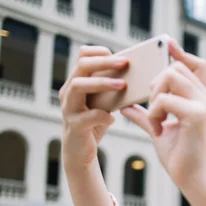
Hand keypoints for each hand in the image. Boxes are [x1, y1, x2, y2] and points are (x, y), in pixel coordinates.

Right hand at [59, 46, 128, 169]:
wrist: (81, 153)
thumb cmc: (95, 123)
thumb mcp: (105, 103)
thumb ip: (113, 89)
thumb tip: (137, 75)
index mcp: (77, 83)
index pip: (82, 57)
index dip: (99, 52)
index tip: (120, 55)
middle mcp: (69, 92)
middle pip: (81, 66)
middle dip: (105, 62)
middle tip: (125, 63)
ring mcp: (68, 108)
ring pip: (78, 86)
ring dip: (102, 83)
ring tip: (123, 85)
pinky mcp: (74, 126)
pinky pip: (87, 117)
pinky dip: (102, 116)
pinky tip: (113, 118)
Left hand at [121, 40, 205, 189]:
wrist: (194, 179)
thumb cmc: (181, 157)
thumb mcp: (160, 130)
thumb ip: (147, 115)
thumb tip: (127, 106)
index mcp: (202, 99)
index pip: (196, 64)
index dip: (180, 52)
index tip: (165, 43)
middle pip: (177, 67)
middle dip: (157, 81)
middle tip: (153, 105)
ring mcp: (204, 105)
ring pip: (171, 76)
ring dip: (156, 94)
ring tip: (156, 117)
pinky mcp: (197, 115)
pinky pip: (165, 99)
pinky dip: (155, 112)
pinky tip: (158, 128)